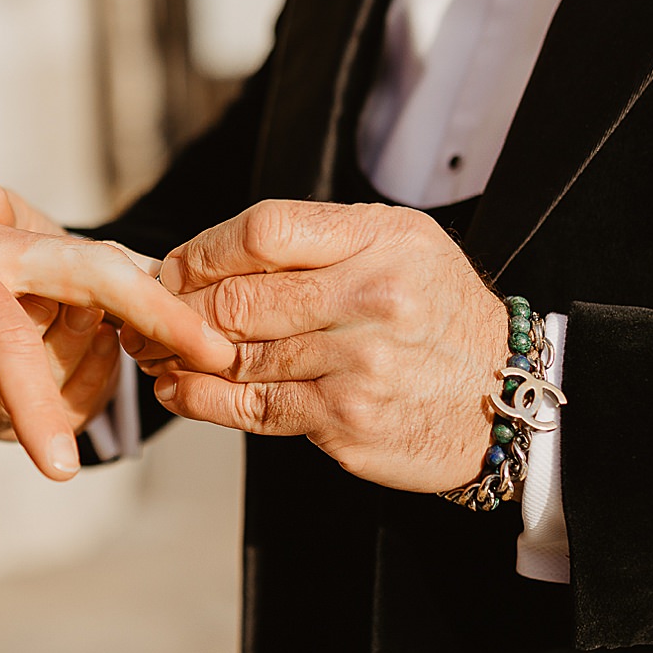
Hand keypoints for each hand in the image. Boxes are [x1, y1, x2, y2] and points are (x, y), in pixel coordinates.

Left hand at [0, 195, 231, 480]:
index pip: (12, 335)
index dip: (38, 408)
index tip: (57, 470)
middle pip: (95, 272)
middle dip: (157, 311)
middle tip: (214, 351)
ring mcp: (0, 260)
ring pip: (85, 301)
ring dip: (89, 361)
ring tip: (52, 424)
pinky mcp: (3, 280)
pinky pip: (65, 313)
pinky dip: (82, 351)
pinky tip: (59, 397)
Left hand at [142, 199, 510, 493]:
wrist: (507, 399)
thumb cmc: (440, 316)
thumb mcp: (401, 248)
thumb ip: (319, 244)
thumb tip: (211, 257)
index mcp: (382, 241)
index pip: (263, 231)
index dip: (203, 251)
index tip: (175, 267)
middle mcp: (372, 298)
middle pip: (238, 298)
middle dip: (177, 308)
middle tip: (145, 313)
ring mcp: (358, 365)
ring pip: (237, 356)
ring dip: (180, 356)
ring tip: (153, 351)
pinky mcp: (346, 420)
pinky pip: (253, 408)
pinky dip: (203, 399)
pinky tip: (180, 390)